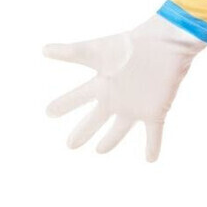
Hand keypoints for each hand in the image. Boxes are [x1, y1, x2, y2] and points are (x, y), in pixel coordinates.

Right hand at [44, 14, 206, 160]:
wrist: (163, 46)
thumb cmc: (129, 47)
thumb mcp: (96, 52)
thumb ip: (70, 53)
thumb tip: (43, 49)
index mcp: (102, 85)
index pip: (78, 97)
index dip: (64, 105)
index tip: (49, 112)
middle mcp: (116, 99)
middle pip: (95, 120)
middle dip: (83, 132)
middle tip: (70, 145)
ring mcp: (135, 107)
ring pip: (120, 129)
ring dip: (111, 141)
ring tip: (100, 151)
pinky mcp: (154, 112)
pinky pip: (153, 134)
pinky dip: (152, 146)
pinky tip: (151, 159)